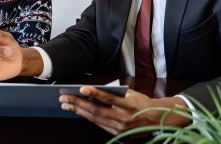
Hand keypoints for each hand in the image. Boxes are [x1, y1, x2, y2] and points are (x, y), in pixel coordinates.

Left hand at [59, 86, 189, 134]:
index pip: (109, 99)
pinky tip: (77, 111)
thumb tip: (94, 89)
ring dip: (78, 111)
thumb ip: (114, 92)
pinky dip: (86, 116)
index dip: (95, 94)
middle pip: (97, 111)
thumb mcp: (131, 93)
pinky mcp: (116, 133)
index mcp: (129, 105)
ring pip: (95, 119)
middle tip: (65, 98)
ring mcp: (119, 128)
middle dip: (78, 104)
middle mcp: (123, 118)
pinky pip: (98, 124)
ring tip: (66, 104)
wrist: (155, 119)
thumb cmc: (141, 102)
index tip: (82, 88)